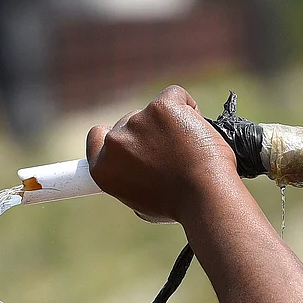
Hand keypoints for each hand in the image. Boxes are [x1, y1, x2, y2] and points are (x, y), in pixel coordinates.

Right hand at [86, 85, 235, 222]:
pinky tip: (198, 133)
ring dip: (172, 123)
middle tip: (174, 154)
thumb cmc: (179, 205)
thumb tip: (138, 167)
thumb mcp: (141, 202)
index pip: (97, 136)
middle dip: (151, 131)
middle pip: (130, 121)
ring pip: (156, 110)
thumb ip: (131, 177)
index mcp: (103, 168)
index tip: (131, 139)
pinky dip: (188, 108)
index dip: (115, 134)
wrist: (204, 197)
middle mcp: (114, 143)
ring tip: (189, 151)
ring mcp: (136, 122)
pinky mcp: (160, 107)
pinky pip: (175, 96)